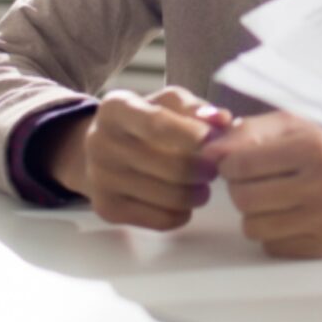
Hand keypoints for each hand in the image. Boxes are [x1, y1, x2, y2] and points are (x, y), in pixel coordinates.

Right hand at [42, 86, 232, 229]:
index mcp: (116, 109)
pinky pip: (161, 219)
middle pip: (171, 167)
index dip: (192, 135)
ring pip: (170, 196)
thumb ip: (196, 108)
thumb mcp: (167, 102)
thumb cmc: (144, 120)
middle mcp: (101, 143)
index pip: (156, 124)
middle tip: (214, 167)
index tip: (214, 141)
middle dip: (205, 169)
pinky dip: (183, 212)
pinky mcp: (107, 210)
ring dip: (198, 193)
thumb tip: (222, 120)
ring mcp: (101, 179)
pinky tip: (183, 199)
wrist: (99, 149)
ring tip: (202, 183)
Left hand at [205, 111, 321, 258]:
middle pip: (244, 198)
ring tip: (274, 198)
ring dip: (255, 213)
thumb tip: (208, 152)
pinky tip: (291, 216)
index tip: (239, 162)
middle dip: (241, 189)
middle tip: (256, 181)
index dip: (230, 163)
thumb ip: (248, 132)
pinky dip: (274, 232)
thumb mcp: (293, 127)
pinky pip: (273, 246)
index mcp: (315, 148)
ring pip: (254, 227)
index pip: (241, 163)